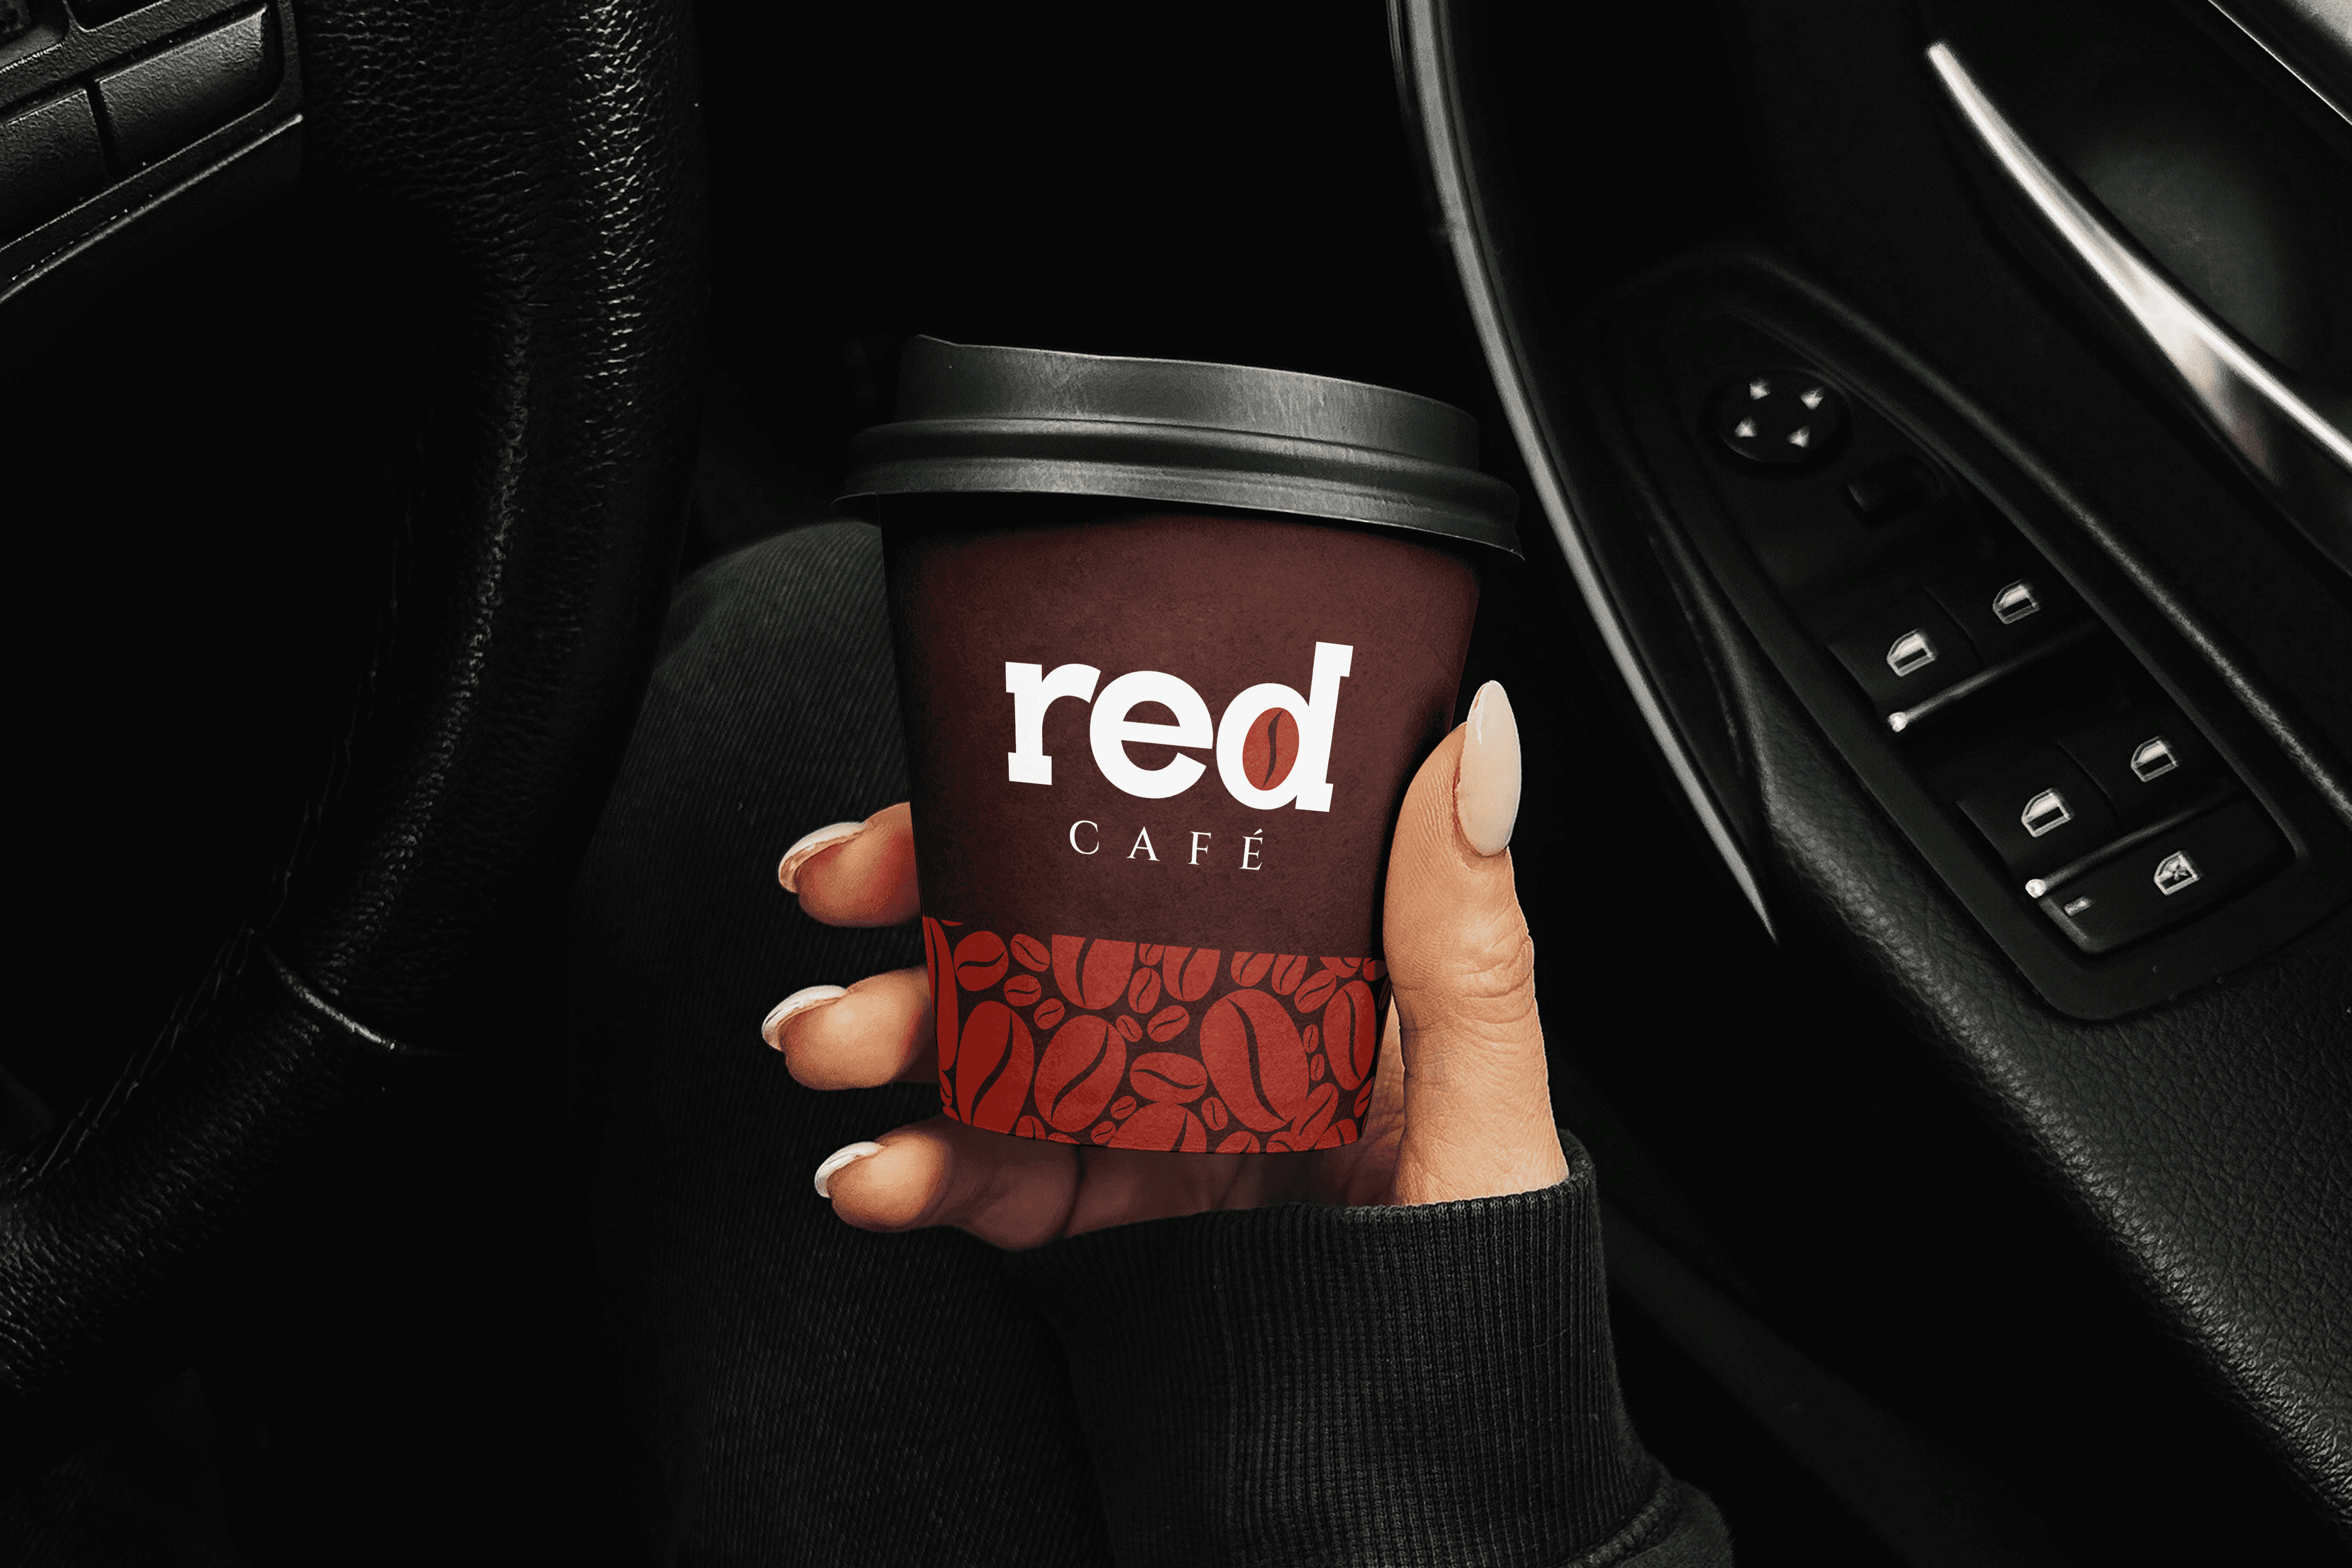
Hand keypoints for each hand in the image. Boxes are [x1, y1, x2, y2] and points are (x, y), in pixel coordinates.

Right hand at [763, 681, 1564, 1247]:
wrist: (1435, 1480)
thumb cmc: (1491, 1290)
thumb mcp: (1493, 1112)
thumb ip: (1466, 947)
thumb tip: (1476, 751)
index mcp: (1304, 974)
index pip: (1165, 851)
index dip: (1044, 804)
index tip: (951, 784)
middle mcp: (1212, 1034)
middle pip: (1047, 935)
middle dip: (924, 909)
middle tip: (834, 895)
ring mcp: (1143, 1128)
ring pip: (991, 1049)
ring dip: (888, 1035)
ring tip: (826, 1047)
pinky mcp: (1097, 1226)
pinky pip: (991, 1182)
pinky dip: (916, 1173)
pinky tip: (872, 1173)